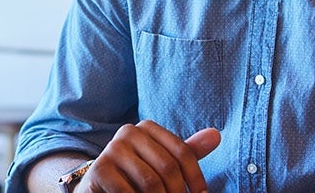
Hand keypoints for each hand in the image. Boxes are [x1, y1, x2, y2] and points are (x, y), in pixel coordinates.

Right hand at [76, 121, 219, 192]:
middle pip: (168, 168)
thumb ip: (188, 151)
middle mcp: (129, 131)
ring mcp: (112, 149)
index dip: (196, 179)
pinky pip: (128, 192)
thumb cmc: (137, 176)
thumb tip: (216, 134)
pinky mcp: (100, 169)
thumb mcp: (163, 163)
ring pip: (151, 182)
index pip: (182, 152)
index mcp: (147, 127)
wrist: (99, 186)